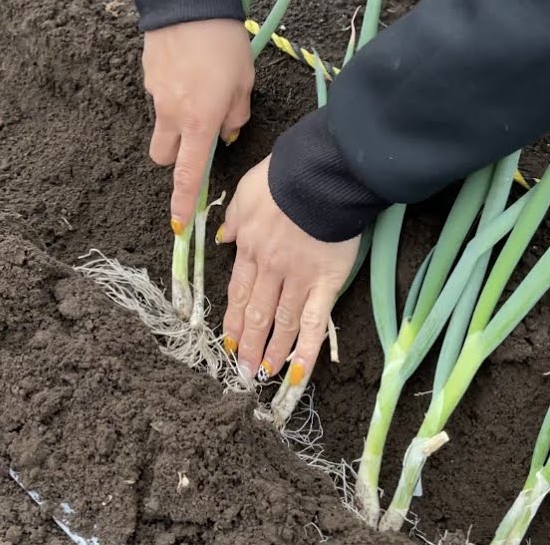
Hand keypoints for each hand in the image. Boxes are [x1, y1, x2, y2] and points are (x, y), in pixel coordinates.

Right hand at [142, 19, 253, 232]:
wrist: (187, 1)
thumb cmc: (224, 42)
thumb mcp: (244, 81)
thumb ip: (236, 113)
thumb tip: (227, 131)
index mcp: (199, 122)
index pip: (188, 175)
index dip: (183, 202)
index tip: (179, 226)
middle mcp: (172, 115)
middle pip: (165, 157)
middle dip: (177, 156)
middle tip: (198, 136)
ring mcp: (155, 96)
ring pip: (162, 126)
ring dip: (175, 123)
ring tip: (199, 90)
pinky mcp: (147, 76)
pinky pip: (160, 97)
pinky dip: (173, 93)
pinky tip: (190, 68)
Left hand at [217, 156, 359, 383]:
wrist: (319, 175)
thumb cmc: (283, 177)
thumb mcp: (246, 193)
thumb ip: (234, 219)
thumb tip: (224, 239)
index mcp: (249, 247)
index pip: (238, 291)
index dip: (232, 317)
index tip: (227, 339)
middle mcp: (270, 269)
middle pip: (256, 313)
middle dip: (247, 343)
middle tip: (240, 369)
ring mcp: (297, 279)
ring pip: (280, 323)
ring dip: (270, 352)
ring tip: (262, 374)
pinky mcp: (326, 283)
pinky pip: (313, 323)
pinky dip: (305, 351)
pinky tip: (297, 374)